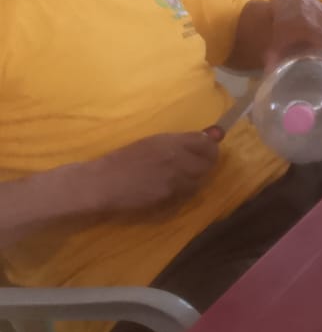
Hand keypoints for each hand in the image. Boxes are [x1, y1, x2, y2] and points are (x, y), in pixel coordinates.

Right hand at [85, 133, 219, 212]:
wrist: (101, 182)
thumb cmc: (120, 159)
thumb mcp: (150, 143)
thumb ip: (178, 141)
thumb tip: (208, 135)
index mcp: (169, 141)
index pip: (204, 142)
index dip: (210, 146)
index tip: (208, 148)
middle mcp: (176, 158)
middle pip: (208, 161)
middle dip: (207, 162)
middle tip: (201, 163)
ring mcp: (173, 179)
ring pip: (199, 179)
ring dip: (196, 177)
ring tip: (185, 176)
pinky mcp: (167, 196)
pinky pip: (185, 192)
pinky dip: (184, 190)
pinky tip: (173, 187)